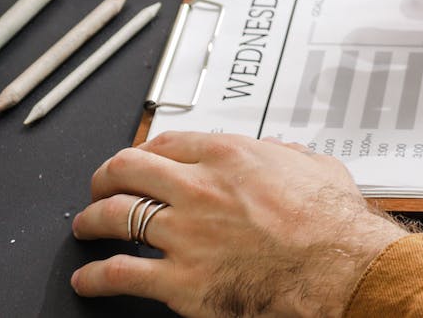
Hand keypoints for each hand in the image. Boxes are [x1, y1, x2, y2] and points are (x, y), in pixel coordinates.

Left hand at [72, 131, 406, 317]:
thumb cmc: (332, 223)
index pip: (166, 142)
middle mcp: (198, 189)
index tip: (140, 159)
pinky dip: (96, 276)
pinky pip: (122, 273)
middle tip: (102, 184)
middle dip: (107, 176)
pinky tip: (88, 279)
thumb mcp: (315, 166)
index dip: (145, 150)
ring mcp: (184, 234)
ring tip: (86, 225)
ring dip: (92, 220)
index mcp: (229, 156)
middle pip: (128, 169)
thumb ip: (287, 156)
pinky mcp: (181, 280)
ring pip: (115, 216)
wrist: (337, 268)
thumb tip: (280, 153)